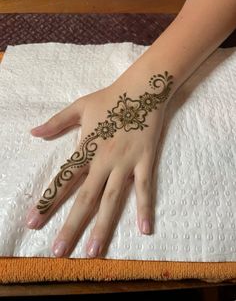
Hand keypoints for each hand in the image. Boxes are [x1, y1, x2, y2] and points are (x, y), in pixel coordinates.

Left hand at [26, 57, 172, 257]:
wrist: (142, 89)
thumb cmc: (110, 98)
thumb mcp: (79, 107)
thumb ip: (56, 122)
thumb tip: (32, 132)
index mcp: (86, 148)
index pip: (63, 180)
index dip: (47, 202)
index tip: (33, 222)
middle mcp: (103, 160)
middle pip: (84, 198)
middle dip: (71, 226)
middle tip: (59, 252)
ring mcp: (125, 163)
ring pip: (111, 199)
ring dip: (102, 226)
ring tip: (93, 251)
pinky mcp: (144, 161)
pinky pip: (144, 188)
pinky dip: (144, 207)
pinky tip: (145, 229)